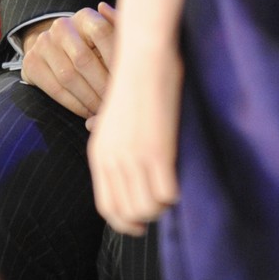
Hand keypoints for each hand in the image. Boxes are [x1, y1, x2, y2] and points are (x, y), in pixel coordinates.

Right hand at [21, 3, 117, 117]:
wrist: (59, 51)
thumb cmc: (96, 48)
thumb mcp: (112, 40)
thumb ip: (122, 34)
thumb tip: (108, 11)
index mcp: (85, 17)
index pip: (102, 33)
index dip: (116, 59)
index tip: (131, 82)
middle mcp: (61, 26)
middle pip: (83, 59)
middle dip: (103, 86)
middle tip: (118, 104)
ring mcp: (43, 44)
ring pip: (68, 76)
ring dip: (89, 99)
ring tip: (105, 111)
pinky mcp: (31, 63)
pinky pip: (55, 88)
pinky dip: (74, 104)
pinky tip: (88, 112)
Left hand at [87, 38, 182, 236]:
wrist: (144, 56)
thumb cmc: (135, 84)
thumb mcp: (113, 120)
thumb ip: (115, 148)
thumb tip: (119, 165)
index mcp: (98, 153)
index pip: (106, 208)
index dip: (125, 222)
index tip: (141, 222)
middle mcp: (112, 159)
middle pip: (127, 215)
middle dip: (147, 219)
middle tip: (161, 205)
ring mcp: (134, 157)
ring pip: (147, 210)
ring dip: (163, 208)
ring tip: (170, 189)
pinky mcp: (158, 150)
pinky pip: (166, 195)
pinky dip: (176, 195)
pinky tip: (180, 179)